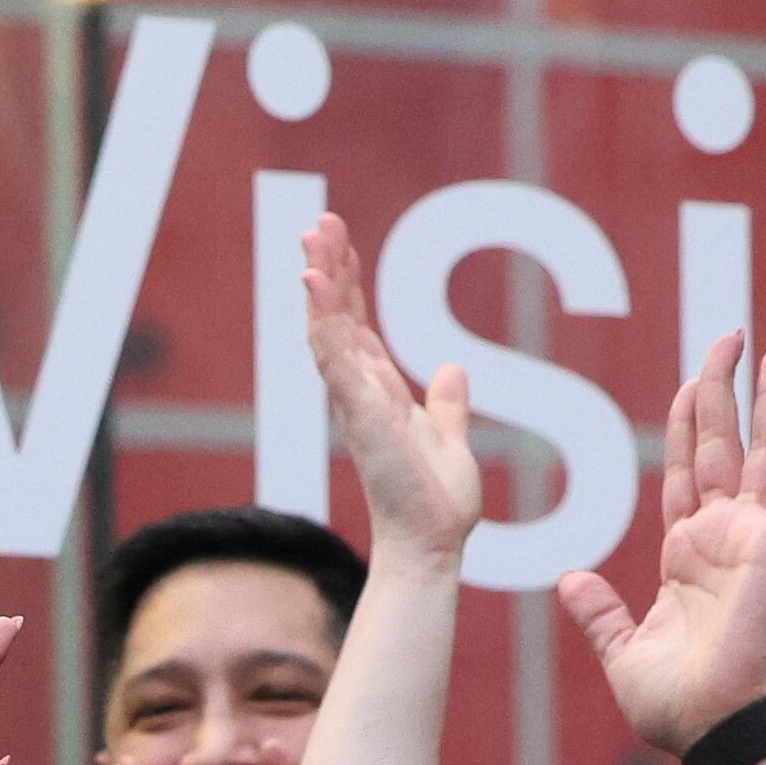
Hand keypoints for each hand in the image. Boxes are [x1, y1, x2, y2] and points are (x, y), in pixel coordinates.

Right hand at [301, 211, 478, 558]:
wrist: (431, 543)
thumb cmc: (436, 503)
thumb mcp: (450, 438)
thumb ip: (449, 403)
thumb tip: (454, 369)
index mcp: (378, 392)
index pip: (357, 324)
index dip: (347, 281)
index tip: (338, 239)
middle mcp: (360, 392)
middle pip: (337, 317)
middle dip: (328, 268)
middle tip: (318, 221)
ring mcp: (356, 402)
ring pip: (330, 329)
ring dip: (321, 283)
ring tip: (311, 238)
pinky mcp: (361, 415)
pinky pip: (336, 359)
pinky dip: (324, 320)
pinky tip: (314, 285)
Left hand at [557, 332, 765, 758]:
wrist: (714, 729)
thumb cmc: (677, 704)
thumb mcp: (622, 650)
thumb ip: (598, 613)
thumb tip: (569, 580)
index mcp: (685, 554)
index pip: (686, 471)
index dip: (688, 424)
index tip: (693, 382)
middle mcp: (723, 537)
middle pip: (724, 445)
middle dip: (724, 390)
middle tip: (731, 336)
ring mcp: (753, 538)